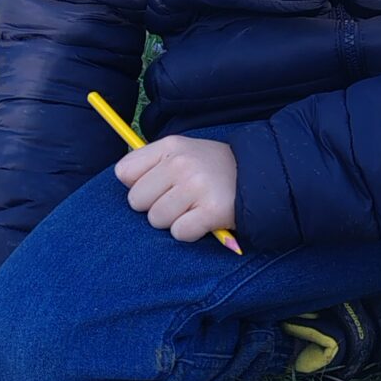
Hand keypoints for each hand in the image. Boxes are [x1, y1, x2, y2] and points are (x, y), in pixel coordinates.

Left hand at [115, 134, 237, 242]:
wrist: (259, 177)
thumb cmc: (211, 169)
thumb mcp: (182, 153)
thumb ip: (150, 162)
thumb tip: (121, 177)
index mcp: (170, 147)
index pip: (124, 172)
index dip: (137, 185)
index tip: (157, 186)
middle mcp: (182, 163)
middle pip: (137, 201)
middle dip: (153, 206)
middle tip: (178, 201)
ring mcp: (197, 186)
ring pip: (157, 220)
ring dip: (173, 221)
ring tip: (192, 209)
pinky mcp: (212, 211)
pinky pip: (180, 233)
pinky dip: (189, 233)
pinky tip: (202, 221)